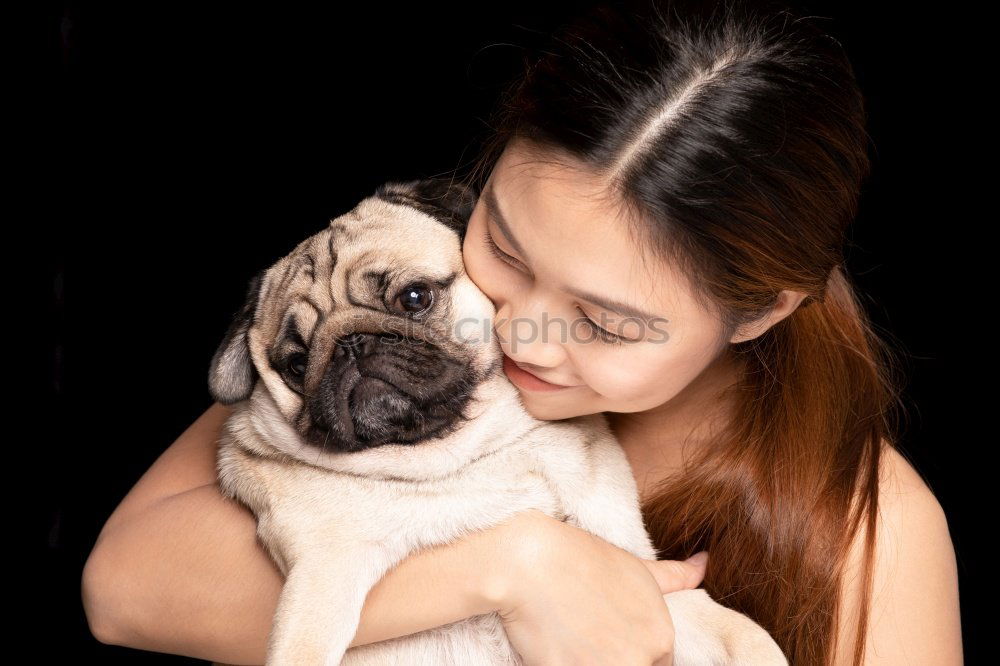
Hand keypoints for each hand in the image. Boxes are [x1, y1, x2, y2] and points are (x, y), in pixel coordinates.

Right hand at [490, 509, 708, 665]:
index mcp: (661, 638)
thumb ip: (676, 576)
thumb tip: (705, 563)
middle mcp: (639, 659)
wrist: (527, 562)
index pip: (657, 665)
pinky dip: (566, 665)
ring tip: (572, 641)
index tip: (605, 637)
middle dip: (609, 658)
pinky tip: (555, 650)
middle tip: (586, 637)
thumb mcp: (636, 567)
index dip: (629, 652)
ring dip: (588, 662)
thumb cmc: (580, 559)